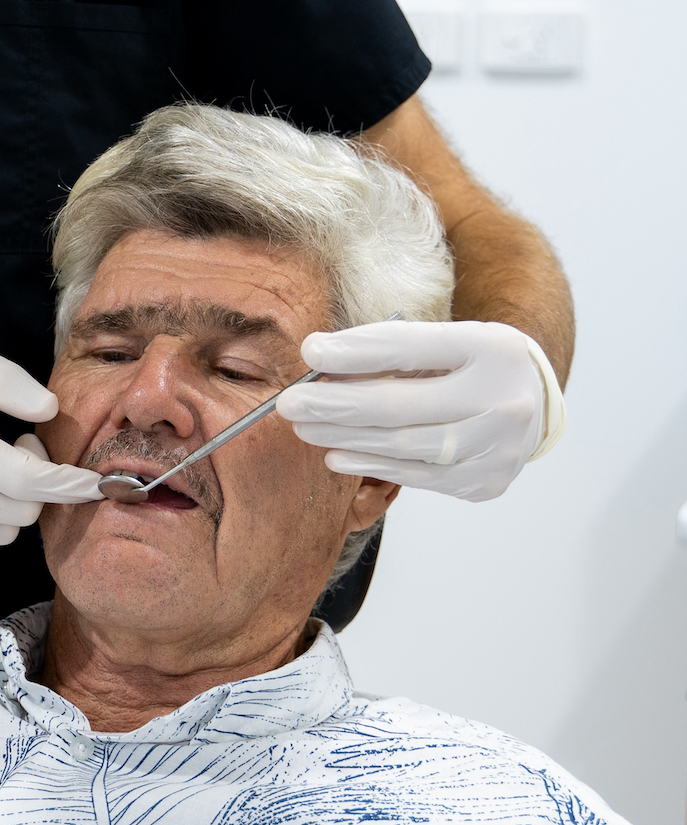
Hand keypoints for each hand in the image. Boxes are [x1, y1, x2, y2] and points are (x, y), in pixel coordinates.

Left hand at [275, 319, 564, 502]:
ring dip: (345, 438)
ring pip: (404, 446)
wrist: (535, 404)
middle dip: (336, 405)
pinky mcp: (485, 482)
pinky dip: (371, 465)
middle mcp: (503, 400)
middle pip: (402, 406)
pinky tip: (337, 455)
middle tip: (290, 403)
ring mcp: (497, 448)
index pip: (412, 348)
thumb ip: (389, 349)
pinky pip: (415, 476)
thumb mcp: (444, 342)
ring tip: (305, 428)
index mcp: (491, 349)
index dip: (357, 352)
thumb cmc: (473, 365)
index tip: (311, 352)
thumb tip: (320, 358)